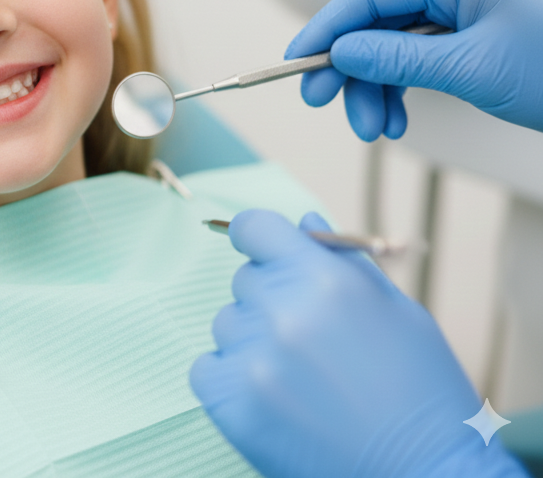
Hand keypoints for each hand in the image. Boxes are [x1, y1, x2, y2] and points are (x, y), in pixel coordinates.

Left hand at [189, 209, 527, 477]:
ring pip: (227, 323)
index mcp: (324, 281)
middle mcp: (282, 313)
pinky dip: (229, 376)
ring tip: (303, 376)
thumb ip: (345, 262)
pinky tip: (272, 395)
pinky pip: (205, 367)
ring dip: (253, 339)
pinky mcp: (233, 404)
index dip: (257, 237)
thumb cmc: (421, 393)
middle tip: (312, 338)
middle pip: (245, 279)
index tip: (263, 249)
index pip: (254, 228)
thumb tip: (304, 222)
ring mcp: (253, 360)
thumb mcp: (400, 314)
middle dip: (272, 297)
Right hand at [284, 0, 542, 140]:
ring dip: (371, 91)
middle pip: (374, 23)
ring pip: (387, 49)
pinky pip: (409, 65)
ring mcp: (456, 18)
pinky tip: (395, 122)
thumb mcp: (470, 68)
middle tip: (323, 101)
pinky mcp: (460, 45)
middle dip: (348, 68)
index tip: (298, 58)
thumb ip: (398, 58)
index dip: (328, 26)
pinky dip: (395, 94)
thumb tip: (342, 53)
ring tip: (375, 129)